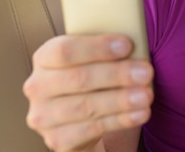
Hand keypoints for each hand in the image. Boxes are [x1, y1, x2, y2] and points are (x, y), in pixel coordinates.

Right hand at [23, 34, 153, 150]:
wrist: (77, 119)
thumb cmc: (89, 79)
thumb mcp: (91, 60)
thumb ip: (104, 50)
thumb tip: (135, 45)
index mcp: (44, 58)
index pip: (65, 50)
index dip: (97, 47)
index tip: (127, 45)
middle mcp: (37, 86)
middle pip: (79, 78)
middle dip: (117, 74)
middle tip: (146, 72)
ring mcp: (43, 116)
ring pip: (87, 106)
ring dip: (121, 99)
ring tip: (147, 95)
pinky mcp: (57, 139)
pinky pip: (93, 128)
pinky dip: (121, 120)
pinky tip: (140, 113)